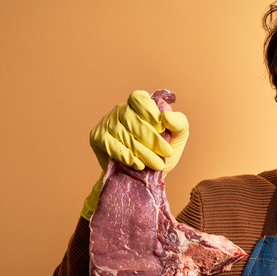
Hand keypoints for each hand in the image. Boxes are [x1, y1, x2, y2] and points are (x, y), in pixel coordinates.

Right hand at [81, 90, 188, 218]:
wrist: (146, 177)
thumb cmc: (162, 151)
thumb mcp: (177, 136)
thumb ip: (179, 123)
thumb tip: (166, 116)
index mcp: (139, 104)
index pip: (139, 98)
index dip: (149, 112)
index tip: (161, 128)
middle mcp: (120, 110)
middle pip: (131, 119)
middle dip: (151, 138)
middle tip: (166, 153)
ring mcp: (107, 123)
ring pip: (123, 134)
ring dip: (142, 151)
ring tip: (157, 164)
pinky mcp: (97, 138)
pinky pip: (110, 145)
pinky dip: (126, 156)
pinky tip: (138, 164)